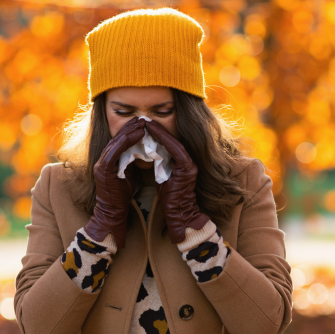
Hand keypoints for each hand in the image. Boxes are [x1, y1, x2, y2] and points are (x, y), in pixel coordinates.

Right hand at [84, 116, 145, 247]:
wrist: (112, 214)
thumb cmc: (122, 197)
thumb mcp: (128, 175)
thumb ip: (130, 162)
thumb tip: (142, 151)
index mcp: (108, 161)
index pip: (119, 141)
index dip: (130, 131)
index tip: (142, 123)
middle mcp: (102, 160)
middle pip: (116, 138)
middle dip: (130, 127)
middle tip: (143, 118)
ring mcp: (101, 164)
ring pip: (116, 141)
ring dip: (129, 131)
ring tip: (142, 122)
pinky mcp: (104, 169)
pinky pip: (115, 150)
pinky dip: (127, 141)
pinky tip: (138, 134)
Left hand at [145, 120, 209, 242]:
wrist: (180, 213)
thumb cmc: (170, 198)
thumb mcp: (163, 177)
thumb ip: (161, 164)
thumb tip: (149, 153)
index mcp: (182, 162)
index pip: (169, 144)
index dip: (158, 133)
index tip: (145, 125)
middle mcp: (188, 161)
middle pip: (172, 140)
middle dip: (158, 129)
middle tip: (144, 120)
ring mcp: (190, 164)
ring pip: (174, 142)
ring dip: (160, 132)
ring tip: (147, 123)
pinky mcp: (188, 169)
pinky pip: (176, 150)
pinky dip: (165, 140)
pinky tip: (154, 133)